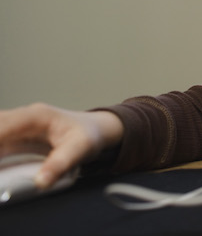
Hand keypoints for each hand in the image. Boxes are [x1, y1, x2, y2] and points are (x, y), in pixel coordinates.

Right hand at [0, 103, 123, 188]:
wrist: (96, 130)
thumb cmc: (88, 134)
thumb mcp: (80, 149)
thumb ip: (60, 164)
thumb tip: (41, 181)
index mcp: (36, 116)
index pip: (3, 126)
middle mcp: (23, 118)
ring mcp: (18, 126)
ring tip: (1, 172)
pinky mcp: (16, 137)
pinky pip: (0, 142)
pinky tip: (2, 169)